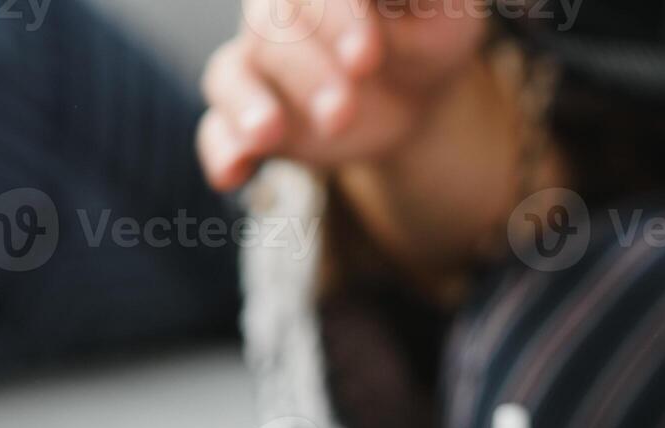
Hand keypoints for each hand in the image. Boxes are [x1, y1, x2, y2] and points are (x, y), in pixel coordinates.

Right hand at [197, 0, 488, 190]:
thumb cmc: (429, 31)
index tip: (365, 58)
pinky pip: (217, 129)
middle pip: (270, 25)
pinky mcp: (251, 114)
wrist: (419, 89)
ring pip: (233, 73)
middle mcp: (281, 9)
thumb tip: (391, 5)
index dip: (336, 15)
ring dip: (250, 106)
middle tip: (343, 113)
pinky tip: (234, 172)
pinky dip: (222, 150)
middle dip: (305, 71)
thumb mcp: (447, 9)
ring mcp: (260, 61)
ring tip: (267, 134)